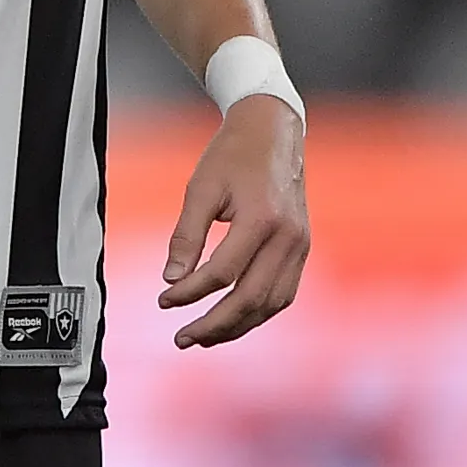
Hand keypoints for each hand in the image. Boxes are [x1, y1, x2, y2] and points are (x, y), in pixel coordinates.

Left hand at [158, 97, 308, 347]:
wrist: (274, 129)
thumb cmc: (233, 154)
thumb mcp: (201, 189)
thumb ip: (186, 237)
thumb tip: (171, 280)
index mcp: (262, 218)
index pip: (222, 273)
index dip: (189, 293)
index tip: (163, 300)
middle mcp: (288, 236)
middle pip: (250, 298)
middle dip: (214, 325)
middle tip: (181, 337)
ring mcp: (301, 244)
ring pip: (271, 303)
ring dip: (237, 326)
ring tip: (204, 336)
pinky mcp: (303, 247)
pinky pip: (283, 292)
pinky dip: (258, 311)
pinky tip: (233, 318)